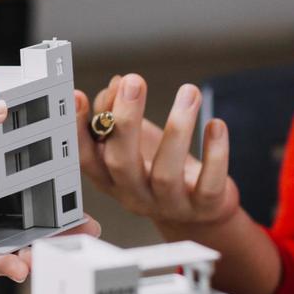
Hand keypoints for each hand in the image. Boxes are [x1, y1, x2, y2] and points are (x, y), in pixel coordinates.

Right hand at [76, 74, 240, 236]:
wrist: (198, 211)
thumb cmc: (160, 169)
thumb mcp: (135, 144)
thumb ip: (118, 115)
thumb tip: (117, 84)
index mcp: (110, 178)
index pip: (86, 157)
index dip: (78, 130)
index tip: (78, 96)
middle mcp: (134, 194)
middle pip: (121, 163)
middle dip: (125, 121)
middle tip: (133, 82)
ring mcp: (168, 204)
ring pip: (166, 173)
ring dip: (177, 128)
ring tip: (188, 91)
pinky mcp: (203, 207)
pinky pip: (209, 184)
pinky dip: (215, 154)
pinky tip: (215, 125)